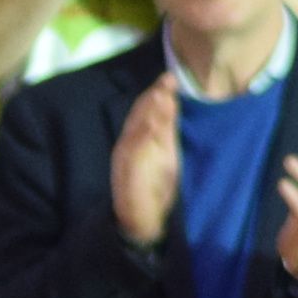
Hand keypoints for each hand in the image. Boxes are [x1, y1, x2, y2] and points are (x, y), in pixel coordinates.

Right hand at [115, 76, 181, 245]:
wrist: (141, 218)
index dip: (157, 95)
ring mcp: (127, 158)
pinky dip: (142, 136)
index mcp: (140, 141)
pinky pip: (134, 151)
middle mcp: (130, 145)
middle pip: (140, 116)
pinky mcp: (128, 171)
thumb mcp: (166, 154)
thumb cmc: (156, 188)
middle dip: (153, 98)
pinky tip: (152, 123)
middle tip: (167, 80)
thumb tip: (170, 104)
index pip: (146, 113)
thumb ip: (166, 131)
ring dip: (148, 112)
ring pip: (137, 129)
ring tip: (160, 94)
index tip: (169, 78)